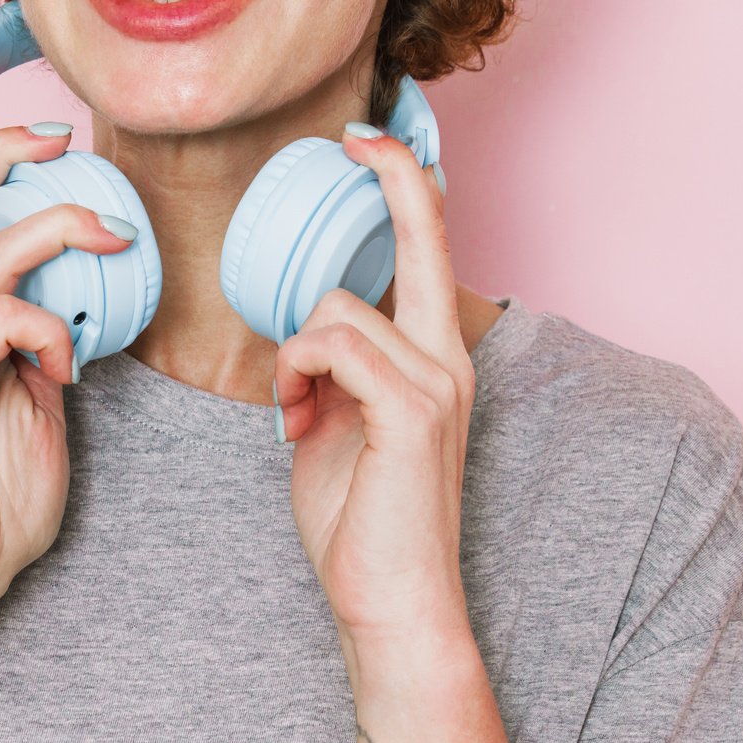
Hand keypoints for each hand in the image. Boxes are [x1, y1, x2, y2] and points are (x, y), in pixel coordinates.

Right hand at [0, 121, 133, 639]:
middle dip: (4, 153)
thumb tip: (83, 318)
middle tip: (64, 138)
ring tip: (114, 239)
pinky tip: (66, 364)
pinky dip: (42, 325)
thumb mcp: (42, 411)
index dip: (6, 165)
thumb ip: (50, 356)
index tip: (65, 146)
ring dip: (55, 229)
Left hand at [274, 127, 473, 646]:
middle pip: (423, 236)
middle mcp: (448, 359)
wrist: (392, 604)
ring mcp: (436, 382)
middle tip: (355, 138)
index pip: (433, 249)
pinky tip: (295, 421)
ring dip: (294, 355)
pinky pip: (332, 347)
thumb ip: (333, 373)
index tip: (369, 142)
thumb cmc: (362, 524)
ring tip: (294, 412)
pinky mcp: (412, 412)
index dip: (407, 185)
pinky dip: (297, 374)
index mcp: (437, 358)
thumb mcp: (340, 426)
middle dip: (392, 176)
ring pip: (339, 308)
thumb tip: (303, 341)